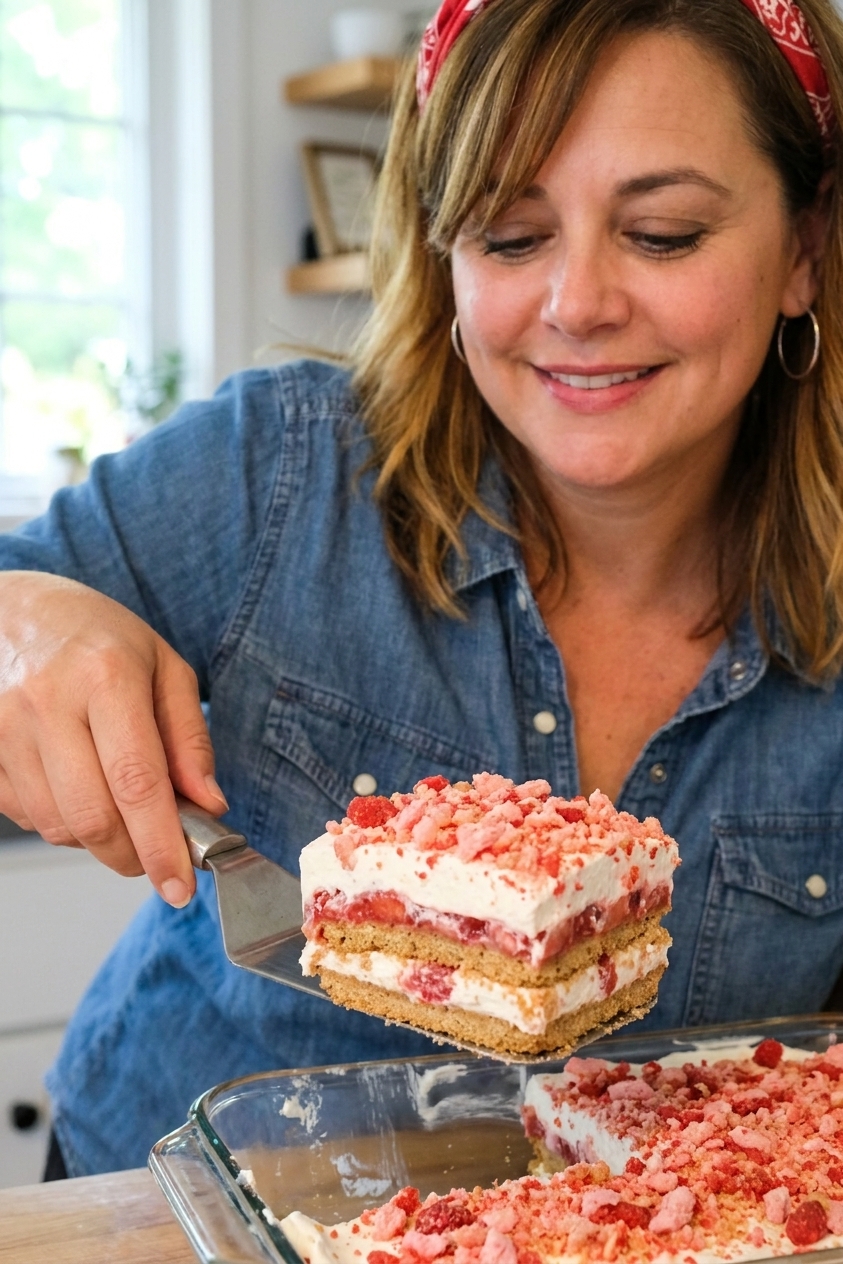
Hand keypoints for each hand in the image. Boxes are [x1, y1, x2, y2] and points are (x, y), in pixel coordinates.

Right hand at [0, 571, 226, 905]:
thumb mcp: (164, 667)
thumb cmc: (97, 637)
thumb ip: (189, 738)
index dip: (161, 845)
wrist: (15, 612)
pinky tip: (77, 787)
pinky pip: (27, 817)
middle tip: (157, 856)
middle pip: (93, 817)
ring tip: (118, 807)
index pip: (137, 782)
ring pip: (58, 826)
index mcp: (105, 675)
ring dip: (97, 839)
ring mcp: (5, 728)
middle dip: (132, 855)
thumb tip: (208, 805)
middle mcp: (47, 702)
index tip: (181, 884)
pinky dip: (61, 821)